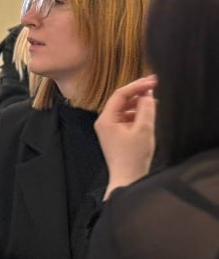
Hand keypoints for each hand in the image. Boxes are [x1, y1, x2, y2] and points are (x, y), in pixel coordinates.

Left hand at [95, 75, 156, 196]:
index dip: (136, 86)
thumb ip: (146, 109)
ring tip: (153, 100)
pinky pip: (125, 118)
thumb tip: (147, 95)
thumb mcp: (144, 129)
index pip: (120, 94)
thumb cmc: (133, 156)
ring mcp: (109, 128)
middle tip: (154, 85)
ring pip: (124, 109)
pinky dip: (136, 113)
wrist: (127, 178)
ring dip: (138, 103)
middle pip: (120, 100)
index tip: (152, 81)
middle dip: (137, 92)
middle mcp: (104, 122)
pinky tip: (147, 113)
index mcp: (106, 119)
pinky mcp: (115, 134)